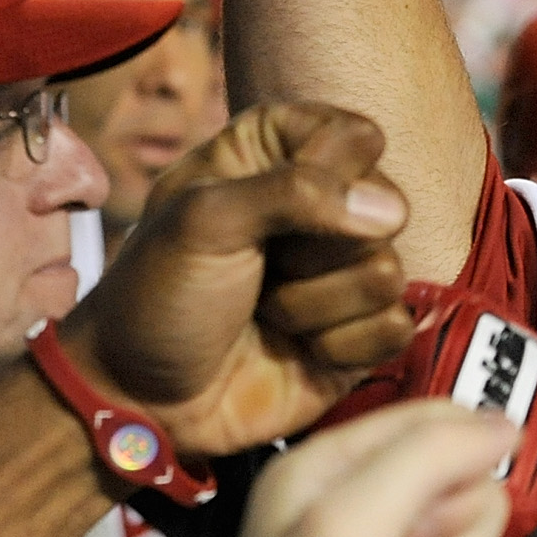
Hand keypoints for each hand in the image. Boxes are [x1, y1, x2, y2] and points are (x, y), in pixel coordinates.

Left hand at [60, 102, 419, 456]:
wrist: (141, 400)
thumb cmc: (157, 296)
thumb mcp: (204, 220)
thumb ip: (296, 193)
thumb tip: (387, 209)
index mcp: (276, 155)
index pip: (355, 136)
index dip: (329, 173)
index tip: (277, 204)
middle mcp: (320, 207)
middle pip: (384, 206)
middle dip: (316, 251)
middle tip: (260, 268)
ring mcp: (344, 273)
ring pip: (388, 272)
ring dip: (314, 306)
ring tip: (264, 312)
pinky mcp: (361, 335)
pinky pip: (395, 328)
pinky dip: (340, 347)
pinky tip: (296, 350)